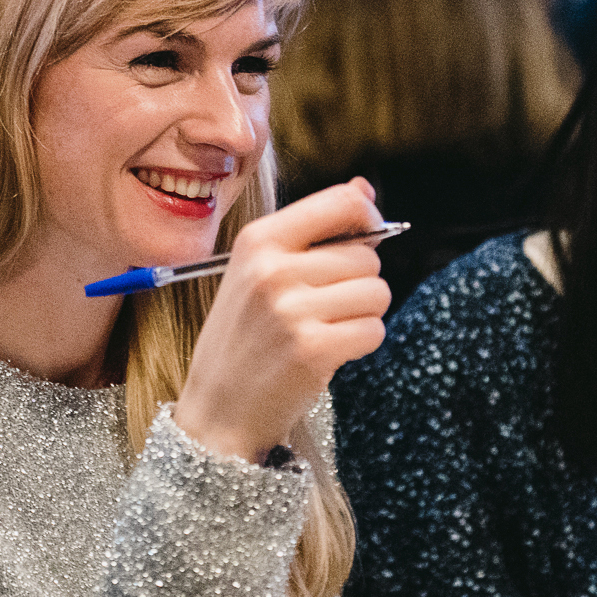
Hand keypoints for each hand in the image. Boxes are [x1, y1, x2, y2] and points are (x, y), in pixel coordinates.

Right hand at [174, 179, 389, 463]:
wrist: (219, 408)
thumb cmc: (245, 336)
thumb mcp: (260, 272)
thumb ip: (311, 230)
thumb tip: (364, 188)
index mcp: (258, 240)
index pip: (341, 202)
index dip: (368, 218)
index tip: (366, 239)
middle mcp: (272, 269)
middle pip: (367, 258)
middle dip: (360, 283)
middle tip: (325, 308)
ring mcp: (291, 310)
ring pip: (377, 293)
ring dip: (364, 314)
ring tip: (326, 328)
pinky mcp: (312, 349)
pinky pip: (373, 330)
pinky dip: (361, 342)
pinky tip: (331, 351)